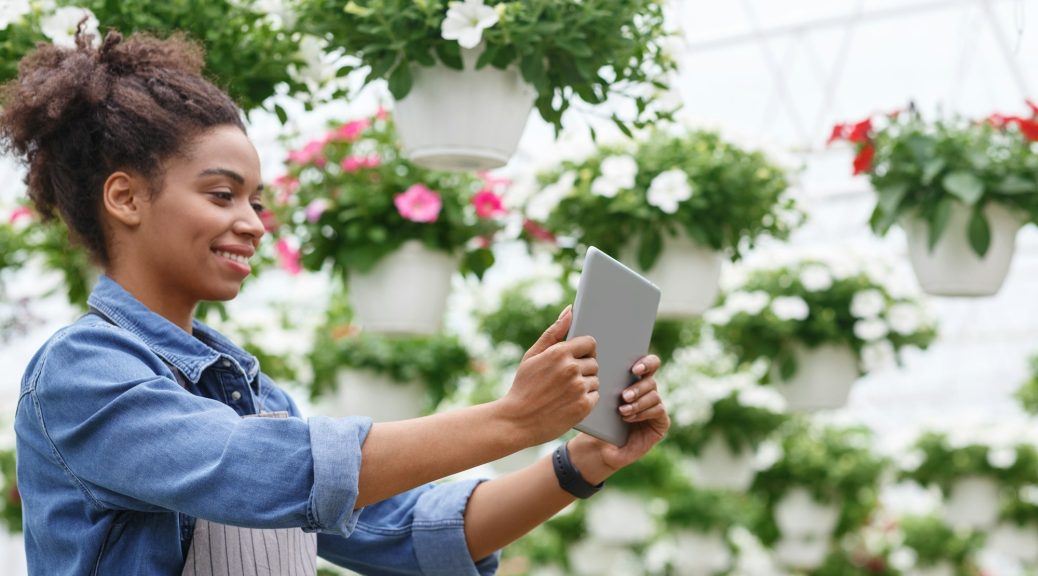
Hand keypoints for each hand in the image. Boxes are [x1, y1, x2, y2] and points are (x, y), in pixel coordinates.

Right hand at [499, 305, 599, 445]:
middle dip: (583, 369)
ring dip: (585, 385)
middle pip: (594, 362)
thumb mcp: (532, 356)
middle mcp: (572, 368)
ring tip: (564, 393)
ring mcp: (579, 388)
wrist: (516, 421)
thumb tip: (570, 310)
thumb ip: (553, 333)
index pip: (590, 343)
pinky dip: (585, 400)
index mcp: (560, 352)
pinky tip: (569, 403)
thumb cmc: (523, 387)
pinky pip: (595, 396)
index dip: (584, 350)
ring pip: (595, 380)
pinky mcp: (584, 406)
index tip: (576, 358)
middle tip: (565, 380)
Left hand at [568, 354, 668, 482]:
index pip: (649, 363)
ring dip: (638, 402)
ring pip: (654, 395)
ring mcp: (655, 407)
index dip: (646, 362)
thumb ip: (607, 382)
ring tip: (622, 410)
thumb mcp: (600, 399)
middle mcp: (647, 392)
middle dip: (637, 387)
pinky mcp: (660, 422)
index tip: (634, 368)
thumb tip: (607, 365)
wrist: (598, 447)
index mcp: (635, 380)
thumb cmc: (597, 420)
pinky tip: (629, 417)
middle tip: (624, 396)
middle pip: (651, 380)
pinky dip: (643, 413)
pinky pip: (658, 411)